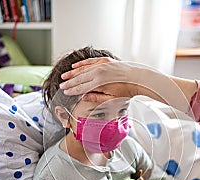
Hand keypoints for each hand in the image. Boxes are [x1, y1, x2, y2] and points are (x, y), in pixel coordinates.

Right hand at [60, 59, 191, 112]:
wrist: (138, 78)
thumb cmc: (126, 91)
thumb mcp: (111, 99)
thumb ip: (96, 98)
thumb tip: (83, 97)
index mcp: (99, 83)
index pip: (81, 87)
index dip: (72, 90)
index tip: (65, 92)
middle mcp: (99, 72)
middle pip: (79, 78)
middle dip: (69, 82)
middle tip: (61, 85)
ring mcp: (102, 65)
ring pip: (83, 69)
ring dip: (72, 73)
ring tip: (64, 76)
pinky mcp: (106, 60)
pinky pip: (90, 62)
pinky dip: (81, 64)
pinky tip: (74, 67)